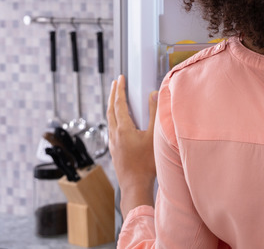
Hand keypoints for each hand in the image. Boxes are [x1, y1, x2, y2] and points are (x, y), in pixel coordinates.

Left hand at [108, 74, 157, 215]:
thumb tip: (153, 94)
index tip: (120, 78)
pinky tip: (119, 122)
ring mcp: (113, 143)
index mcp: (123, 128)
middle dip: (113, 95)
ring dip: (112, 106)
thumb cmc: (147, 163)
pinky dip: (114, 118)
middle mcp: (114, 134)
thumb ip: (153, 113)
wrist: (135, 186)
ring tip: (116, 98)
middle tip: (116, 83)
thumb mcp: (154, 135)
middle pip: (110, 110)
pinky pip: (112, 128)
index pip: (119, 103)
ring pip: (109, 120)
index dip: (119, 89)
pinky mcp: (115, 150)